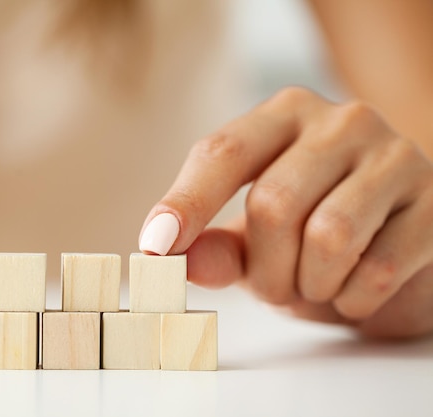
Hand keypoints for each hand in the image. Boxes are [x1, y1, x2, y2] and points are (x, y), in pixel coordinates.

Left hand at [139, 87, 432, 337]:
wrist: (398, 243)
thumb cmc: (312, 233)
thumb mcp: (254, 240)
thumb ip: (214, 246)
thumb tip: (169, 257)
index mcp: (283, 116)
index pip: (222, 152)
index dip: (185, 204)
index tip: (155, 250)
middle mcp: (340, 122)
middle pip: (273, 203)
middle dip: (265, 270)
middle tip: (276, 287)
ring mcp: (394, 156)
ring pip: (328, 236)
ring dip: (309, 285)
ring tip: (315, 284)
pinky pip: (378, 268)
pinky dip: (353, 298)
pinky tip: (356, 288)